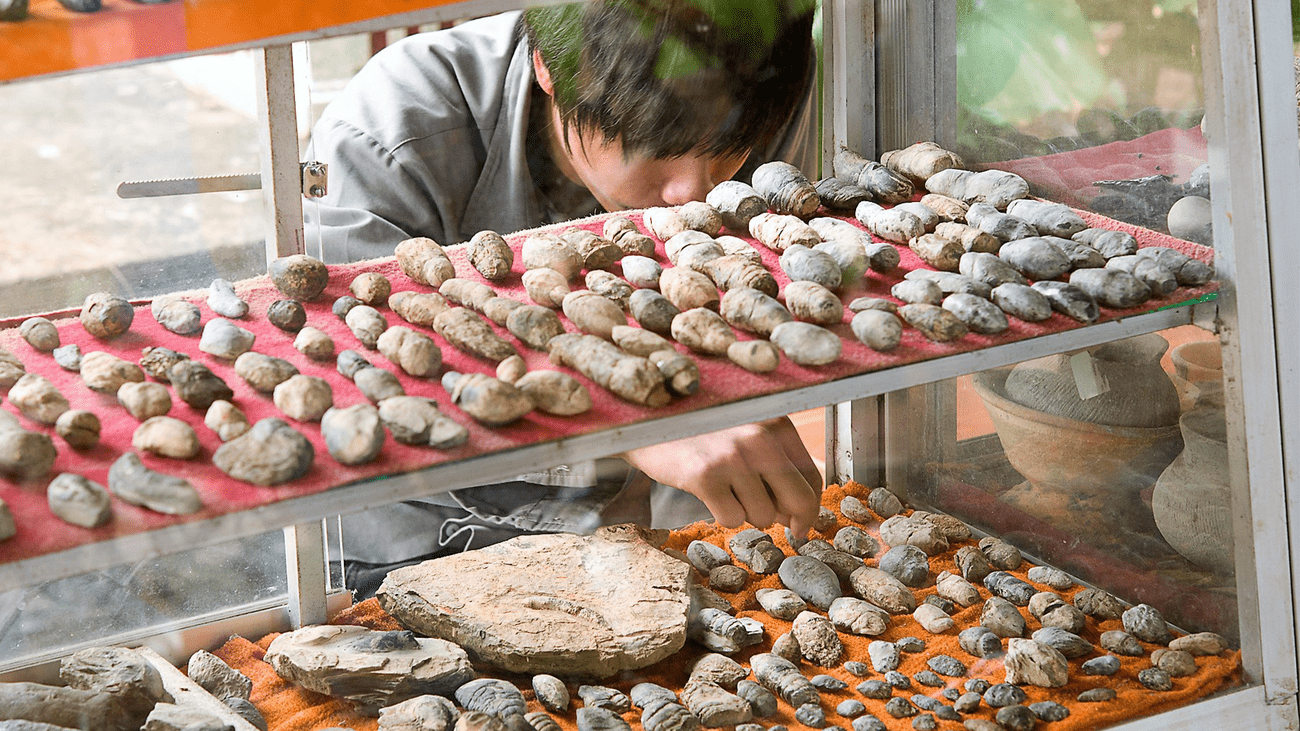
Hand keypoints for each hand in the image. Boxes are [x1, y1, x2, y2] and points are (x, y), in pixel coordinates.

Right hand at [619, 416, 822, 535]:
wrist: (648, 419)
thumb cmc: (700, 427)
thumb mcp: (745, 429)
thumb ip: (774, 460)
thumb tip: (795, 512)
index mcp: (775, 421)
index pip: (811, 475)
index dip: (810, 506)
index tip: (801, 521)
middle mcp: (760, 437)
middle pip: (799, 500)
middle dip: (792, 520)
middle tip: (784, 528)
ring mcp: (733, 457)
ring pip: (763, 515)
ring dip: (747, 513)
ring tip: (727, 491)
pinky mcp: (706, 476)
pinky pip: (732, 519)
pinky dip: (722, 515)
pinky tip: (709, 493)